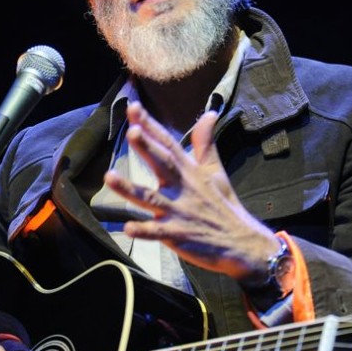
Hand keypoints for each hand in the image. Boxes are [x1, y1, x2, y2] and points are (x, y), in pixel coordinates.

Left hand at [104, 100, 278, 283]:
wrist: (242, 243)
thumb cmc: (224, 206)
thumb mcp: (216, 171)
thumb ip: (205, 143)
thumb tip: (209, 113)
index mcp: (190, 172)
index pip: (168, 143)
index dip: (150, 125)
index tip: (133, 107)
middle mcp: (183, 188)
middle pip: (162, 164)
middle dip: (146, 147)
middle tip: (131, 131)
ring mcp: (179, 212)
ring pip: (151, 199)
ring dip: (130, 188)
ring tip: (109, 177)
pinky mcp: (177, 235)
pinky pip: (157, 233)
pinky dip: (143, 230)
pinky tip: (128, 227)